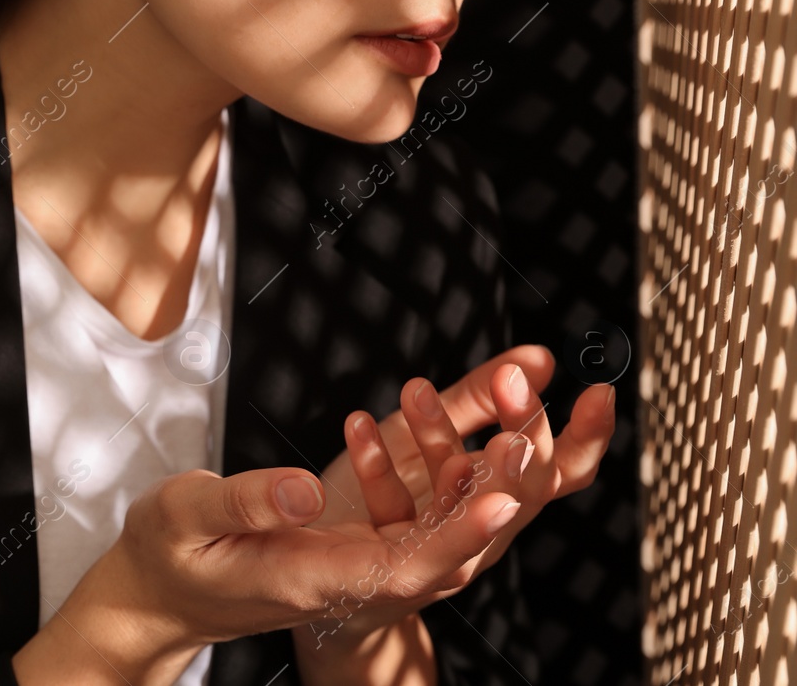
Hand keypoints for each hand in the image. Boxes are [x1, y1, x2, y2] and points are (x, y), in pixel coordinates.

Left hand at [295, 347, 616, 647]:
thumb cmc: (391, 497)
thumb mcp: (432, 437)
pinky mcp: (387, 564)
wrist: (331, 574)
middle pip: (519, 491)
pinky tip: (359, 423)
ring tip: (418, 391)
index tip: (600, 391)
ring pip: (454, 511)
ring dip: (441, 447)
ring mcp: (437, 554)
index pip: (559, 474)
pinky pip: (385, 513)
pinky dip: (375, 469)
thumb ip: (482, 399)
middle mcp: (481, 532)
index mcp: (501, 499)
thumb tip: (541, 356)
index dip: (586, 439)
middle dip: (520, 433)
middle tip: (510, 379)